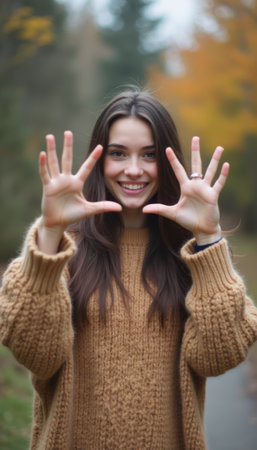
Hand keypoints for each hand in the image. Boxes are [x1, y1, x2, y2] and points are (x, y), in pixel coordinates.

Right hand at [38, 131, 120, 252]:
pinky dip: (43, 164)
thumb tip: (119, 208)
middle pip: (67, 159)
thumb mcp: (89, 209)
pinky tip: (42, 153)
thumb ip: (103, 206)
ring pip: (54, 163)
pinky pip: (45, 174)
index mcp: (77, 183)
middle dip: (68, 146)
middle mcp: (66, 179)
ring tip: (50, 136)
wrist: (57, 222)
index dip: (93, 157)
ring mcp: (56, 182)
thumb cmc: (72, 215)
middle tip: (68, 132)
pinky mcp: (48, 187)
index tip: (101, 146)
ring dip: (52, 149)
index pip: (87, 167)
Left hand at [143, 137, 229, 244]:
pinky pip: (219, 183)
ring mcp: (205, 189)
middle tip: (195, 137)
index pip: (178, 170)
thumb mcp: (172, 213)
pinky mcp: (213, 195)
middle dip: (195, 151)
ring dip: (215, 159)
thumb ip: (159, 209)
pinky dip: (223, 175)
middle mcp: (196, 185)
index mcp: (186, 187)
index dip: (173, 160)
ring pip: (210, 171)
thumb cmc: (188, 220)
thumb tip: (144, 209)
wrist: (201, 229)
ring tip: (220, 148)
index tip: (167, 148)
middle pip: (196, 165)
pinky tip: (227, 165)